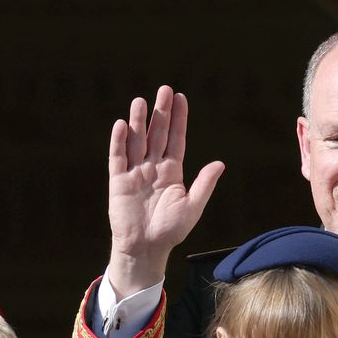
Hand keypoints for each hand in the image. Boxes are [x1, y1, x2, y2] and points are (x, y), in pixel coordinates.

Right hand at [106, 85, 224, 297]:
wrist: (146, 248)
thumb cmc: (170, 231)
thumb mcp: (192, 207)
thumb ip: (204, 185)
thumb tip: (220, 163)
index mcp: (172, 172)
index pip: (176, 139)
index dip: (178, 119)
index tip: (181, 98)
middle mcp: (153, 168)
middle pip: (156, 134)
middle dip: (160, 112)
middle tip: (164, 89)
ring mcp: (135, 173)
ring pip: (136, 141)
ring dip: (138, 121)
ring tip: (140, 101)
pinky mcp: (118, 182)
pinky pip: (118, 157)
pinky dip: (119, 141)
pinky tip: (121, 125)